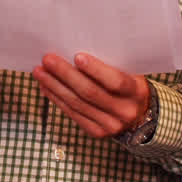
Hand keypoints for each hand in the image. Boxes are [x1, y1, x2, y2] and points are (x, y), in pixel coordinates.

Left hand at [32, 52, 149, 138]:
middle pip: (90, 92)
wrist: (140, 115)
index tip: (77, 56)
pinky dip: (56, 98)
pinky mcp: (96, 132)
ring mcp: (110, 125)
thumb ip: (111, 64)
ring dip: (55, 86)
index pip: (115, 81)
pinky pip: (72, 113)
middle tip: (48, 60)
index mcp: (136, 92)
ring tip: (40, 71)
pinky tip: (46, 86)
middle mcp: (124, 111)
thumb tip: (75, 49)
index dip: (96, 69)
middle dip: (65, 74)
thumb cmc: (130, 86)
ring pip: (77, 104)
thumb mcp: (130, 73)